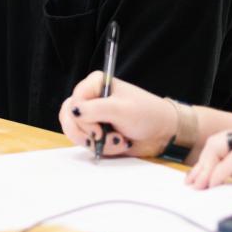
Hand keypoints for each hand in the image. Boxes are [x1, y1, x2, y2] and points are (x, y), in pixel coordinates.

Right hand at [59, 71, 176, 158]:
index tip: (97, 130)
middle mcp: (90, 98)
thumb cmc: (146, 114)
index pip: (74, 100)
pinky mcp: (96, 132)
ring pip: (76, 131)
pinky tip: (118, 144)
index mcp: (95, 83)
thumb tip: (72, 111)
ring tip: (117, 141)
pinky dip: (100, 147)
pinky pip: (86, 142)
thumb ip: (95, 109)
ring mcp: (92, 116)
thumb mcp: (121, 109)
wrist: (162, 133)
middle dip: (87, 133)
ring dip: (96, 142)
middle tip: (102, 137)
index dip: (81, 118)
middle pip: (69, 116)